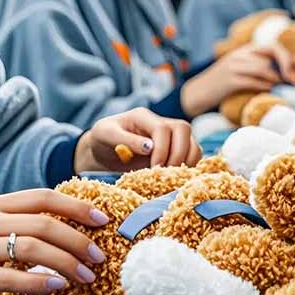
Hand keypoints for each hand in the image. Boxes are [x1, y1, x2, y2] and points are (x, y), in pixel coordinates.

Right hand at [0, 189, 110, 294]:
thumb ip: (24, 221)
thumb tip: (74, 224)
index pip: (43, 197)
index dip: (77, 206)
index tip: (102, 220)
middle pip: (43, 223)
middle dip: (77, 240)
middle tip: (98, 257)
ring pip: (32, 249)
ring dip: (65, 263)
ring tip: (85, 276)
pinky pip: (12, 278)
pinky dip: (40, 282)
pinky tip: (58, 286)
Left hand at [74, 107, 199, 171]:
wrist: (103, 149)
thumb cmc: (102, 140)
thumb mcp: (105, 135)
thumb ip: (125, 139)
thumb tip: (150, 147)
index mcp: (143, 116)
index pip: (162, 128)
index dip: (162, 149)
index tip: (153, 168)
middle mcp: (160, 122)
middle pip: (183, 129)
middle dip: (178, 154)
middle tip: (165, 174)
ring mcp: (169, 135)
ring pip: (192, 141)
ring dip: (187, 161)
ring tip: (170, 176)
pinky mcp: (174, 149)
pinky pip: (192, 154)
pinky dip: (189, 166)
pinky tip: (174, 177)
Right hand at [181, 43, 294, 116]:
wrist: (197, 93)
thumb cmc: (225, 87)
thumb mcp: (243, 73)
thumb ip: (262, 71)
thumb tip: (290, 80)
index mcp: (247, 50)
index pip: (276, 47)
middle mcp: (242, 54)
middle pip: (274, 50)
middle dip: (291, 65)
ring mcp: (234, 66)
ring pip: (263, 66)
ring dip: (278, 78)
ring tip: (284, 88)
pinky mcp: (228, 80)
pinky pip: (251, 80)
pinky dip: (264, 86)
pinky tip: (270, 91)